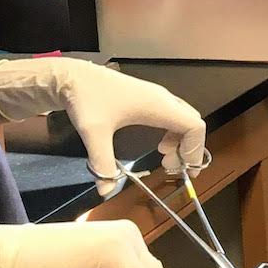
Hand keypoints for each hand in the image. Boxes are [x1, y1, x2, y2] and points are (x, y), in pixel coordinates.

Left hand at [0, 58, 205, 195]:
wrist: (72, 77)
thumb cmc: (86, 100)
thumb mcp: (94, 133)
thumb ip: (102, 163)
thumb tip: (106, 191)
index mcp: (157, 105)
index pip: (194, 126)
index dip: (195, 149)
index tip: (184, 170)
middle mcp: (162, 98)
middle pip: (192, 122)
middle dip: (189, 148)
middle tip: (172, 168)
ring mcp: (155, 96)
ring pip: (182, 119)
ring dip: (180, 141)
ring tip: (164, 159)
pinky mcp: (146, 98)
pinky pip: (171, 115)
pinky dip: (171, 133)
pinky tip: (158, 145)